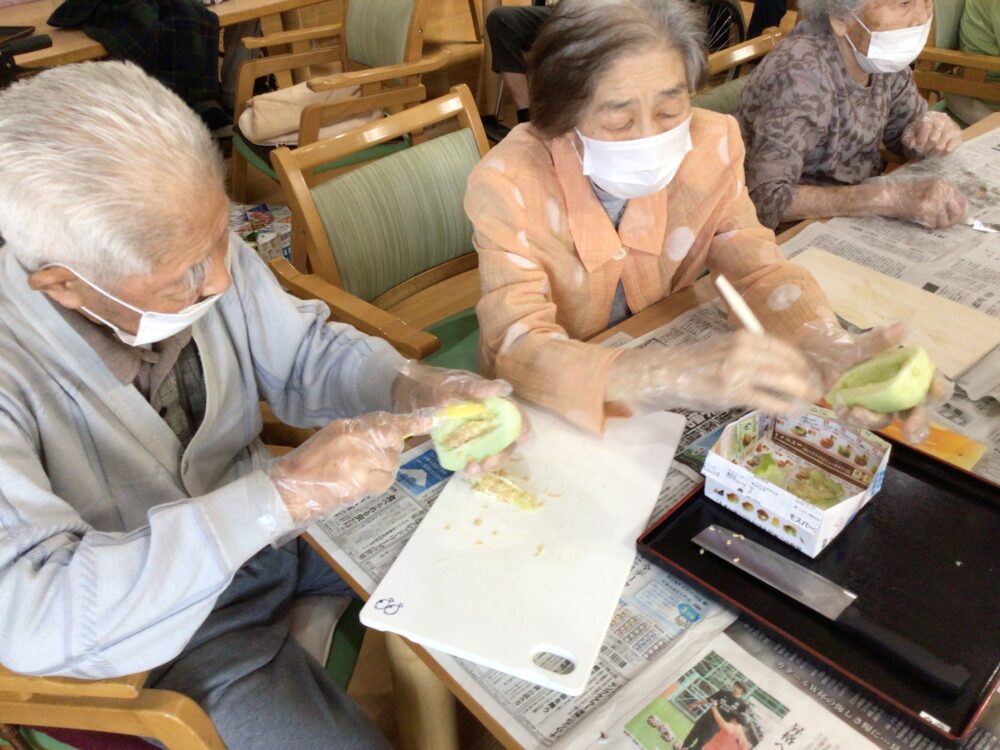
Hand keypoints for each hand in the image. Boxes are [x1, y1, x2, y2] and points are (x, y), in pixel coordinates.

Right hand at [268, 411, 432, 523]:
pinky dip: (377, 484)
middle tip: (369, 459)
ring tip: (358, 474)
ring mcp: (360, 461)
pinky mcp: (361, 482)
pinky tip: (358, 484)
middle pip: (394, 443)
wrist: (290, 489)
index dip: (412, 422)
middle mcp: (357, 440)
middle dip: (389, 451)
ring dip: (382, 470)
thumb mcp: (333, 437)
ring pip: (392, 464)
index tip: (432, 420)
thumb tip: (390, 434)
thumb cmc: (311, 463)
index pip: (387, 421)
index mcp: (349, 426)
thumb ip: (361, 433)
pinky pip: (385, 481)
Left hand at [391, 361, 529, 473]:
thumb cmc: (432, 385)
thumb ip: (476, 388)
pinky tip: (463, 468)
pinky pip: (473, 454)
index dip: (522, 426)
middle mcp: (488, 417)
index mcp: (492, 400)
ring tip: (471, 469)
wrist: (406, 394)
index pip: (515, 414)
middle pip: (505, 438)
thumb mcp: (452, 385)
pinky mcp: (462, 441)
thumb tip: (504, 389)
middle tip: (486, 463)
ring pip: (491, 449)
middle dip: (501, 454)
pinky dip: (472, 463)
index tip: (522, 441)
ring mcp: (475, 430)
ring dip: (486, 462)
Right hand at [605, 331, 822, 414]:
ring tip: (809, 400)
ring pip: (782, 380)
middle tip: (816, 389)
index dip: (803, 362)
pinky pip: (767, 400)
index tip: (813, 372)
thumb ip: (753, 354)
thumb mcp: (728, 347)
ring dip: (801, 392)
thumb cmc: (700, 363)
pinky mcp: (733, 391)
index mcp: (745, 336)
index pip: (784, 348)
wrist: (670, 374)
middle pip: (788, 363)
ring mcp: (738, 370)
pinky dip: (783, 407)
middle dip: (807, 378)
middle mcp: (744, 349)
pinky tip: (791, 411)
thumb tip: (785, 367)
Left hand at [795, 319, 953, 443]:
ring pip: (884, 419)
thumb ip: (879, 339)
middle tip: (911, 433)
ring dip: (873, 419)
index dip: (938, 388)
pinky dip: (850, 417)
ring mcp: (875, 404)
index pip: (931, 383)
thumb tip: (903, 326)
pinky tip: (842, 409)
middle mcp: (895, 391)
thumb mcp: (857, 342)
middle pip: (914, 412)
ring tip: (856, 412)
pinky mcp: (854, 410)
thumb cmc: (842, 346)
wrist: (810, 354)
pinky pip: (857, 420)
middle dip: (916, 423)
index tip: (935, 390)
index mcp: (906, 372)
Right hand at [876, 177, 966, 228]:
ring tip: (929, 219)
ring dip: (938, 223)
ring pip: (946, 221)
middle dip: (952, 220)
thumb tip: (961, 214)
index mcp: (944, 184)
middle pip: (958, 212)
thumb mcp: (930, 187)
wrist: (890, 195)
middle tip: (944, 222)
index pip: (962, 200)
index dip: (961, 211)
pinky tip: (922, 219)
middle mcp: (942, 192)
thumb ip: (945, 196)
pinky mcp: (926, 212)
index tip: (958, 217)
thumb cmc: (908, 192)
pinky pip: (934, 224)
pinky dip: (929, 225)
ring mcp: (935, 202)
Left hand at [902, 112, 962, 157]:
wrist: (934, 125)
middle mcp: (942, 119)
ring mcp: (951, 127)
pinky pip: (951, 148)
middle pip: (933, 139)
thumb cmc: (920, 130)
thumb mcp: (910, 133)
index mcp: (929, 117)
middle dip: (926, 149)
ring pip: (941, 146)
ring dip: (933, 153)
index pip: (926, 126)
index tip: (918, 145)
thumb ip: (908, 138)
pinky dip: (943, 153)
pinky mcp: (958, 135)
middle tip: (924, 152)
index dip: (921, 138)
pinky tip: (939, 153)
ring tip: (930, 154)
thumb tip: (912, 145)